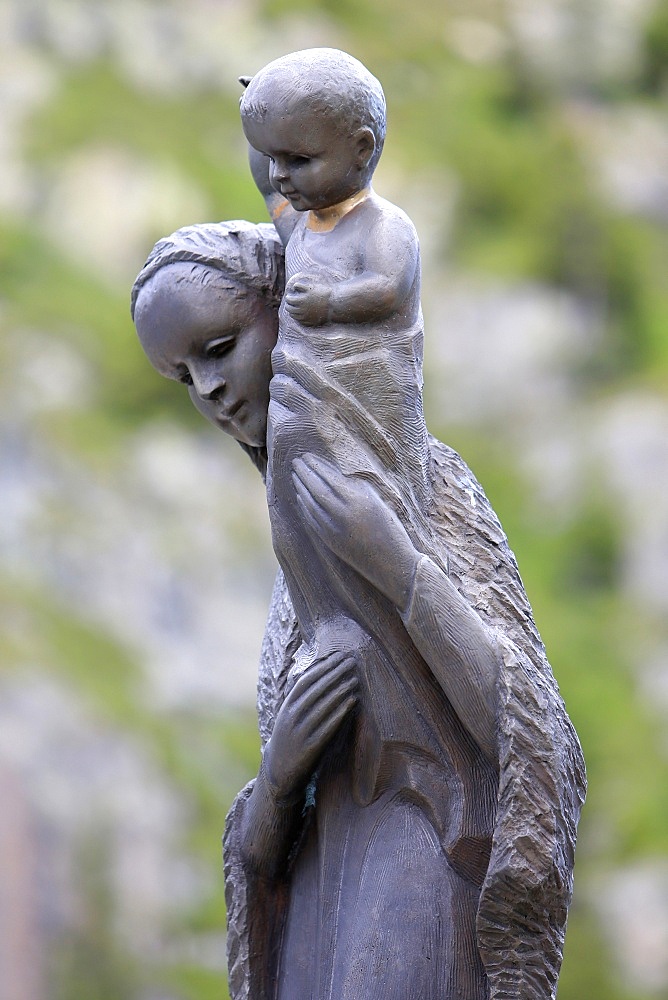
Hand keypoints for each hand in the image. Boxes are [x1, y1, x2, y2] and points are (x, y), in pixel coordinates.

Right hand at [263, 650, 357, 800]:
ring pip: (322, 706)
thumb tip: (322, 675)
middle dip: (334, 674)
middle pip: (316, 690)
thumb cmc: (290, 738)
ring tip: (354, 679)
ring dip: (339, 691)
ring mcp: (299, 732)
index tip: (338, 656)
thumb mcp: (290, 716)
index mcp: (286, 707)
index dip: (323, 667)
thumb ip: (302, 700)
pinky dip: (340, 712)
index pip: (306, 680)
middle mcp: (291, 717)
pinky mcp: (309, 748)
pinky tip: (352, 702)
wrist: (278, 771)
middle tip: (351, 662)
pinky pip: (327, 726)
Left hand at [284, 274, 331, 325]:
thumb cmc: (323, 293)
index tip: (290, 296)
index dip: (289, 297)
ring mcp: (306, 317)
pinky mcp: (311, 322)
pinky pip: (301, 322)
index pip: (289, 300)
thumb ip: (300, 286)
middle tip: (290, 303)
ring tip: (295, 309)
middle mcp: (301, 310)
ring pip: (294, 316)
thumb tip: (293, 287)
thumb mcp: (311, 286)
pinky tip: (302, 315)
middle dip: (289, 305)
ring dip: (293, 312)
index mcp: (300, 301)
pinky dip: (299, 318)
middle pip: (290, 309)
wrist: (334, 303)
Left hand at [292, 453, 419, 611]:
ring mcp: (333, 530)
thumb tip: (336, 473)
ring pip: (310, 504)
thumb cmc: (393, 530)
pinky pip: (312, 519)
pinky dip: (304, 506)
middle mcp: (342, 515)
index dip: (316, 466)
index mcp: (358, 501)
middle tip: (296, 462)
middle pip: (316, 489)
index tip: (307, 456)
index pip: (329, 478)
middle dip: (304, 474)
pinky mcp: (330, 542)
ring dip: (301, 488)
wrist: (393, 566)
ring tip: (295, 476)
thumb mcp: (379, 503)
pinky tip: (301, 497)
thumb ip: (357, 488)